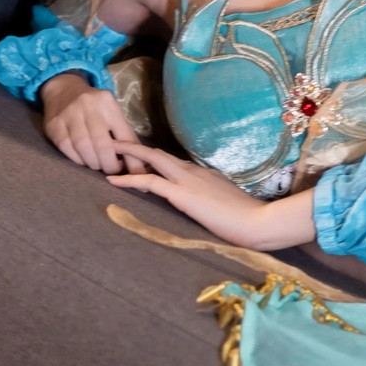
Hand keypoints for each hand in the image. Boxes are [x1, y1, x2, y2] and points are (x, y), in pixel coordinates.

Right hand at [42, 72, 148, 174]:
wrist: (63, 89)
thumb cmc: (94, 106)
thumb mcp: (112, 112)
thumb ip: (124, 134)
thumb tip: (136, 163)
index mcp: (108, 103)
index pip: (124, 135)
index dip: (130, 158)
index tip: (133, 171)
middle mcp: (88, 106)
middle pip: (102, 143)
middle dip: (109, 163)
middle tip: (112, 171)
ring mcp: (69, 114)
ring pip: (83, 146)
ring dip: (93, 162)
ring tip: (98, 166)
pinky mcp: (54, 125)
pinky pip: (67, 147)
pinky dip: (77, 159)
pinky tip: (83, 160)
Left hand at [106, 144, 316, 249]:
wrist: (257, 222)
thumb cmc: (248, 220)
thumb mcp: (228, 205)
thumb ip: (213, 202)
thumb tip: (205, 208)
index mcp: (205, 175)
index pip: (175, 163)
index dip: (156, 160)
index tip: (140, 160)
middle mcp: (194, 171)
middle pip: (160, 154)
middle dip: (136, 147)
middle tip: (115, 142)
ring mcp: (188, 180)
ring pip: (152, 160)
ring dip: (129, 154)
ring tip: (108, 150)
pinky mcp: (181, 193)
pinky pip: (149, 180)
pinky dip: (129, 178)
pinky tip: (112, 180)